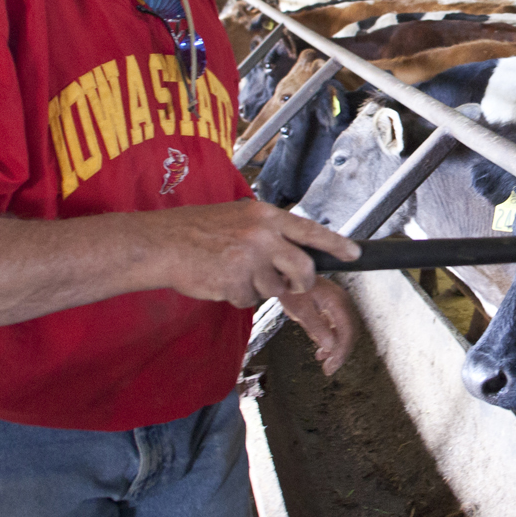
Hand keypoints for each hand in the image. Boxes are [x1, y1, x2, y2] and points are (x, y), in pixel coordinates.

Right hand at [142, 200, 359, 308]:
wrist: (161, 243)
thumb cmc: (196, 230)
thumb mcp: (239, 217)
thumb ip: (268, 231)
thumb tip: (295, 250)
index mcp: (265, 216)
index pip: (310, 230)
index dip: (336, 244)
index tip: (354, 255)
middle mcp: (262, 235)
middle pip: (304, 270)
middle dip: (300, 284)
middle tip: (289, 285)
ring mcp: (250, 259)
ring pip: (274, 289)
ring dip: (257, 288)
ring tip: (230, 270)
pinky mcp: (236, 282)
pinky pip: (250, 299)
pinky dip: (237, 295)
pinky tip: (219, 279)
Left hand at [279, 278, 360, 375]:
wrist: (286, 274)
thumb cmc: (292, 289)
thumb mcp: (301, 310)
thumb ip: (317, 328)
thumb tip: (330, 348)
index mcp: (338, 302)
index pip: (347, 331)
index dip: (342, 351)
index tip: (332, 366)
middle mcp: (343, 303)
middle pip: (349, 333)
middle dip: (340, 353)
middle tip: (329, 369)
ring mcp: (339, 305)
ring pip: (345, 332)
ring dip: (337, 348)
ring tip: (325, 363)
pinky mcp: (332, 308)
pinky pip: (337, 327)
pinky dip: (332, 340)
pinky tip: (322, 352)